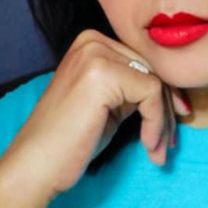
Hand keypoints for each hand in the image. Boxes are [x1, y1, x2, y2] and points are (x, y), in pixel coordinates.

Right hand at [0, 30, 189, 202]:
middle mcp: (92, 41)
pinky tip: (147, 146)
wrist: (35, 166)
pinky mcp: (103, 73)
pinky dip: (156, 122)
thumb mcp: (107, 104)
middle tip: (167, 144)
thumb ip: (131, 89)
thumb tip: (172, 93)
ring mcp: (95, 53)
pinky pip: (151, 93)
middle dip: (165, 110)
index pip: (142, 63)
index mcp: (90, 43)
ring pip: (156, 82)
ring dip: (163, 121)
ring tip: (158, 151)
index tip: (170, 126)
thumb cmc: (69, 141)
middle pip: (152, 70)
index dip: (162, 96)